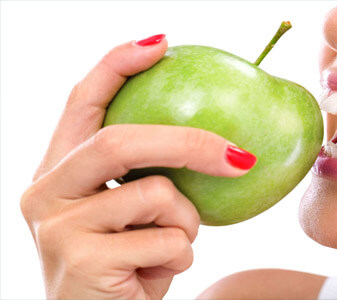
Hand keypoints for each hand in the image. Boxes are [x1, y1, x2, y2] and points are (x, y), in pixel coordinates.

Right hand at [20, 35, 254, 298]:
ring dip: (186, 224)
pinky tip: (156, 274)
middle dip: (188, 142)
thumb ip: (151, 175)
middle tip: (238, 155)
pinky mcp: (82, 262)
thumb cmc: (126, 264)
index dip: (117, 65)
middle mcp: (46, 190)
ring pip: (155, 195)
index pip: (81, 102)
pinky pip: (167, 241)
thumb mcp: (133, 213)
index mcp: (59, 170)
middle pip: (120, 140)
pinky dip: (181, 257)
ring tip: (172, 247)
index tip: (161, 44)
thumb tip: (221, 143)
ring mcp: (58, 227)